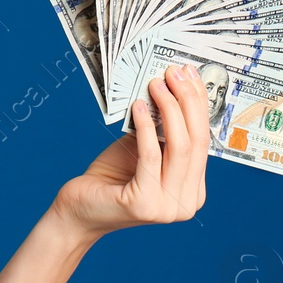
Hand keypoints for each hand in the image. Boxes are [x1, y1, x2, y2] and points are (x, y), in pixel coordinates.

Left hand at [51, 63, 209, 242]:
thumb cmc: (111, 177)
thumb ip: (161, 130)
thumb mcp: (142, 149)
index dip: (199, 105)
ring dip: (169, 109)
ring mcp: (167, 207)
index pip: (204, 141)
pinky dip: (145, 128)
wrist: (78, 210)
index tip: (190, 75)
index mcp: (194, 190)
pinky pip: (150, 156)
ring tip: (156, 84)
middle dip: (187, 101)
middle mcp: (187, 203)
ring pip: (179, 147)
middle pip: (196, 142)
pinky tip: (137, 107)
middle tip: (174, 73)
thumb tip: (172, 87)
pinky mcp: (144, 204)